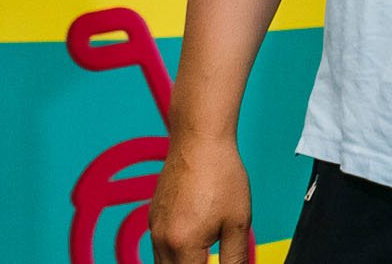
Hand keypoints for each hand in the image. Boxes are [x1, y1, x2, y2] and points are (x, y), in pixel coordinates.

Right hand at [150, 133, 252, 263]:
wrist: (199, 139)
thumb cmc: (221, 175)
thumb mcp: (238, 223)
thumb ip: (236, 258)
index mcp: (183, 245)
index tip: (223, 262)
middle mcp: (161, 239)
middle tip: (212, 258)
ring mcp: (154, 227)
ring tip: (204, 255)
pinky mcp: (153, 215)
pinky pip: (158, 246)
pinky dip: (174, 253)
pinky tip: (193, 242)